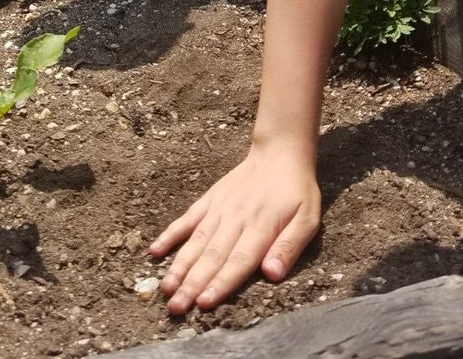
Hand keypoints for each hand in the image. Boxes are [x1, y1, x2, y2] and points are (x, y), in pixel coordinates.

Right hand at [149, 140, 320, 313]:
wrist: (279, 153)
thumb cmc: (297, 192)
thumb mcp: (308, 219)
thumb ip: (290, 246)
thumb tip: (272, 274)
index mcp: (261, 227)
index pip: (238, 261)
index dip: (220, 283)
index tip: (203, 303)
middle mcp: (235, 218)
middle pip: (212, 256)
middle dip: (192, 284)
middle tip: (175, 308)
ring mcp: (219, 208)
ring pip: (196, 241)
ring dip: (180, 266)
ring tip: (165, 289)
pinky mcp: (209, 200)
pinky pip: (187, 219)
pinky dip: (170, 234)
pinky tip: (155, 251)